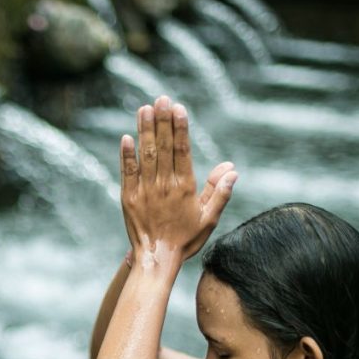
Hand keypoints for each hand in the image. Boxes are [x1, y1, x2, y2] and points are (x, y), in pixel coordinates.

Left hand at [119, 96, 237, 264]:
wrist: (156, 260)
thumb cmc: (185, 240)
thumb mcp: (209, 218)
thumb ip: (220, 193)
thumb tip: (231, 169)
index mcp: (184, 188)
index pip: (182, 152)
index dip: (180, 129)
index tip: (179, 109)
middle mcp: (164, 186)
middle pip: (163, 148)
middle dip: (162, 121)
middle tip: (161, 98)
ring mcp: (144, 191)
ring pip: (145, 156)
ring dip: (145, 131)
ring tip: (144, 109)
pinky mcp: (128, 198)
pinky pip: (127, 173)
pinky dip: (126, 155)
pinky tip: (127, 138)